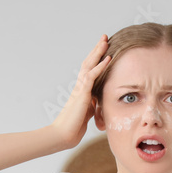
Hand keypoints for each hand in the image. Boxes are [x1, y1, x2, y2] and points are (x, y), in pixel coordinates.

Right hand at [51, 34, 110, 149]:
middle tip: (105, 37)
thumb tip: (98, 100)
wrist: (63, 135)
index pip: (90, 70)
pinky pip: (92, 76)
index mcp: (81, 90)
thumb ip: (93, 104)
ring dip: (98, 52)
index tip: (104, 49)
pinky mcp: (82, 94)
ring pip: (89, 65)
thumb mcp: (88, 112)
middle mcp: (79, 86)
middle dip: (97, 50)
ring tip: (106, 41)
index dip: (96, 59)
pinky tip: (108, 59)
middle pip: (88, 63)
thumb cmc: (73, 127)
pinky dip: (100, 67)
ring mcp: (80, 89)